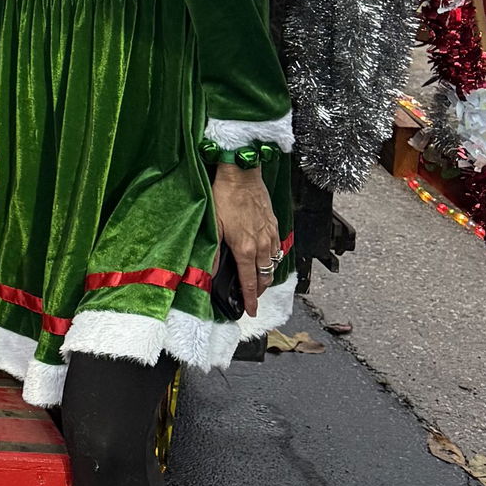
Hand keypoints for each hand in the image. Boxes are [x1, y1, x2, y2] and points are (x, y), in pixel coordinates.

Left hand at [211, 162, 282, 316]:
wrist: (242, 174)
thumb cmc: (225, 196)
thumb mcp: (212, 225)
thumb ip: (212, 252)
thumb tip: (208, 273)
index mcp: (244, 248)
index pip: (249, 282)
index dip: (250, 299)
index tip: (251, 311)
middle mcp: (260, 245)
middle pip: (264, 277)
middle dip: (260, 290)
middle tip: (253, 297)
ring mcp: (270, 235)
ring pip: (273, 264)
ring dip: (267, 275)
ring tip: (259, 281)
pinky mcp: (274, 224)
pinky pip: (278, 248)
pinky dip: (273, 258)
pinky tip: (266, 256)